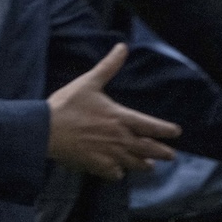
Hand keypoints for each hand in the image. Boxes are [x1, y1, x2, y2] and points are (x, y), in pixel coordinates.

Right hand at [48, 43, 179, 179]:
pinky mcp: (96, 164)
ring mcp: (109, 153)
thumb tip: (122, 47)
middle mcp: (120, 138)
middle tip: (171, 156)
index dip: (167, 130)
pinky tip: (118, 171)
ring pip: (135, 164)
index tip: (176, 133)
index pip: (152, 127)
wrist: (45, 129)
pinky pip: (115, 174)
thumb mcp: (88, 82)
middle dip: (163, 153)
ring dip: (144, 165)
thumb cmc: (66, 105)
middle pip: (149, 149)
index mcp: (120, 117)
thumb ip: (108, 66)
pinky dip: (119, 173)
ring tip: (149, 166)